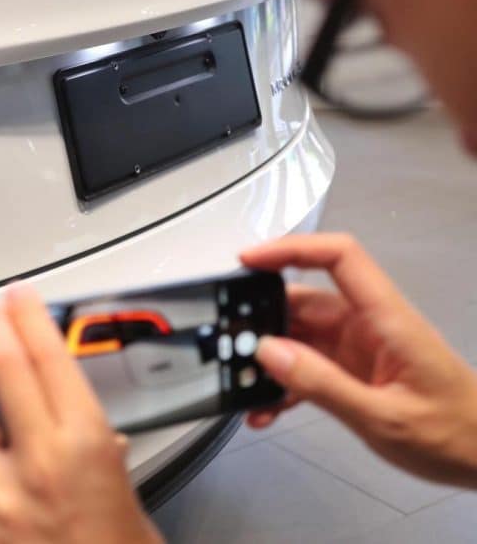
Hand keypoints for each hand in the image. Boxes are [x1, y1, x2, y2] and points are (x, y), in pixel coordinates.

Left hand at [0, 284, 161, 543]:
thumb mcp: (126, 496)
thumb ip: (98, 457)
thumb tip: (84, 434)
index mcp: (86, 447)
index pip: (50, 358)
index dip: (28, 317)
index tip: (16, 297)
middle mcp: (40, 463)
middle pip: (4, 371)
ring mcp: (0, 498)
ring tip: (7, 474)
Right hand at [241, 233, 476, 487]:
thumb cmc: (456, 434)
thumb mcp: (384, 417)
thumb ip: (323, 384)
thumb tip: (267, 351)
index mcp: (386, 318)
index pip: (339, 257)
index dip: (292, 248)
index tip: (248, 260)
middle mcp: (369, 325)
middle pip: (305, 301)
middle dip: (262, 318)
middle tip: (229, 343)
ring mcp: (359, 349)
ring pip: (299, 337)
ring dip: (269, 359)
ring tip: (245, 386)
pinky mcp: (354, 374)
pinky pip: (308, 368)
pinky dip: (284, 385)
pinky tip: (267, 409)